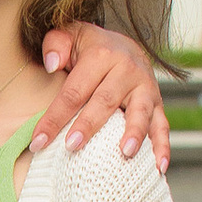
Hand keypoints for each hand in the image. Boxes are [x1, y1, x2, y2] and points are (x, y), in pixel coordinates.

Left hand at [35, 23, 169, 169]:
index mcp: (101, 55)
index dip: (54, 116)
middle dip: (88, 125)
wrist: (125, 45)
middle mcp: (126, 69)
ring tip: (125, 153)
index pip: (74, 90)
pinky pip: (162, 124)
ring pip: (140, 111)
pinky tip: (159, 166)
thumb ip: (55, 43)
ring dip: (134, 133)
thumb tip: (52, 64)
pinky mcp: (158, 103)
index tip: (38, 141)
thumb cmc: (89, 48)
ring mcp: (145, 87)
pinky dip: (163, 145)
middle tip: (71, 146)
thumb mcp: (70, 35)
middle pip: (104, 101)